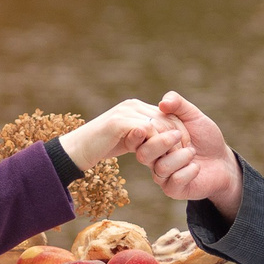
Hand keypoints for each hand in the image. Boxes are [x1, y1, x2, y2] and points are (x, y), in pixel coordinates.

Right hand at [59, 98, 175, 172]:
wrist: (77, 150)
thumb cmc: (100, 146)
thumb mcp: (127, 138)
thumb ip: (142, 134)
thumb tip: (160, 137)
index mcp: (136, 107)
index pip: (167, 114)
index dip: (179, 130)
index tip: (185, 148)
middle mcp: (132, 105)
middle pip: (166, 117)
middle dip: (178, 137)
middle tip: (186, 153)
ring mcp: (125, 112)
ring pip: (159, 124)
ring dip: (169, 142)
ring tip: (175, 157)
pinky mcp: (119, 123)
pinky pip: (147, 130)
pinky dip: (156, 144)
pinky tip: (159, 158)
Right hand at [137, 91, 241, 218]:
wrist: (223, 161)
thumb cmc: (205, 138)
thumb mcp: (193, 116)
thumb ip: (178, 104)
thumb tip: (163, 102)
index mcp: (153, 141)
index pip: (137, 138)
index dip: (139, 133)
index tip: (148, 126)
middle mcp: (154, 159)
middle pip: (142, 155)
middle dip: (161, 143)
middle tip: (179, 135)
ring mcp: (163, 176)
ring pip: (161, 168)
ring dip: (180, 157)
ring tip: (193, 151)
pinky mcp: (174, 189)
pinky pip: (174, 181)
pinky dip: (188, 171)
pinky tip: (197, 167)